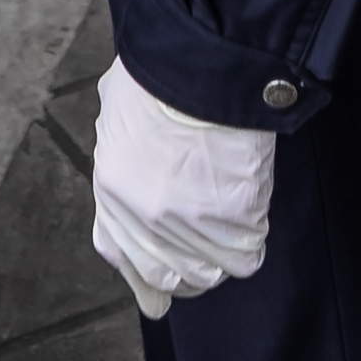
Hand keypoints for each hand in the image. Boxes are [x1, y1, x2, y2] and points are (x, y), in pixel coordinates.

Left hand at [87, 54, 275, 318]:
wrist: (204, 66)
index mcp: (110, 190)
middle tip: (203, 247)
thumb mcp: (117, 114)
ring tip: (227, 222)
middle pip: (168, 276)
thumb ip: (119, 158)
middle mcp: (145, 218)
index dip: (140, 275)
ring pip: (209, 272)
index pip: (120, 255)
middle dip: (185, 268)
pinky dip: (249, 241)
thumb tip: (126, 186)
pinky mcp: (233, 223)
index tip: (156, 294)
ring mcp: (189, 225)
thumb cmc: (160, 76)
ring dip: (219, 255)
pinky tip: (248, 213)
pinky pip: (245, 256)